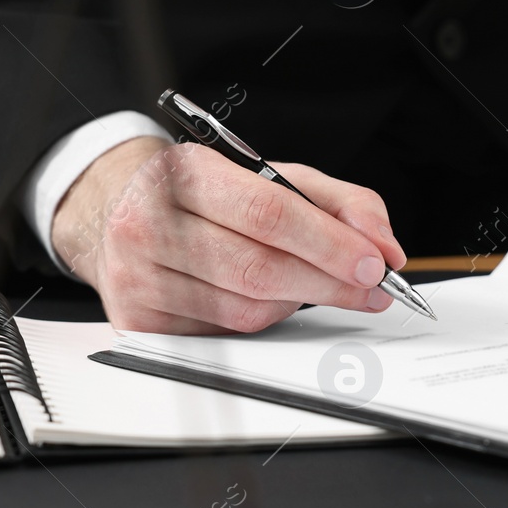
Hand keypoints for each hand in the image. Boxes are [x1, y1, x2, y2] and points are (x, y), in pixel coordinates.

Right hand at [51, 137, 406, 333]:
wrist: (123, 211)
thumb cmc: (209, 196)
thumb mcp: (276, 178)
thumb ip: (341, 203)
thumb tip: (384, 245)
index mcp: (187, 173)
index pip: (268, 213)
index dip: (329, 244)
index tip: (374, 263)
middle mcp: (150, 222)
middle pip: (258, 268)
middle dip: (329, 283)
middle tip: (372, 289)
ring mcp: (137, 274)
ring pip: (245, 309)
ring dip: (296, 304)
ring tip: (315, 286)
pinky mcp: (136, 319)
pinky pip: (223, 334)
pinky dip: (260, 320)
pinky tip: (268, 298)